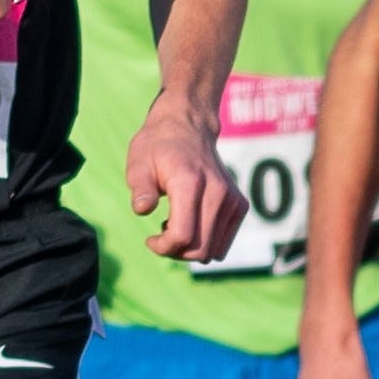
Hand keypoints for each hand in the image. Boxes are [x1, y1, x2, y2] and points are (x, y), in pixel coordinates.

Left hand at [126, 97, 242, 264]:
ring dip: (190, 250)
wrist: (189, 126)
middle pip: (200, 248)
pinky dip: (206, 243)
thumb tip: (142, 210)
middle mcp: (218, 192)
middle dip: (176, 252)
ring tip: (175, 228)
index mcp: (190, 183)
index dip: (163, 247)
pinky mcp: (239, 205)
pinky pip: (223, 243)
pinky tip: (192, 224)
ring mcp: (232, 200)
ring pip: (214, 250)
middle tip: (160, 237)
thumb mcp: (139, 163)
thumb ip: (141, 189)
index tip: (149, 240)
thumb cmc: (158, 146)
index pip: (183, 235)